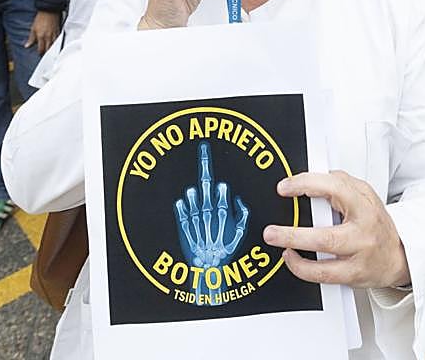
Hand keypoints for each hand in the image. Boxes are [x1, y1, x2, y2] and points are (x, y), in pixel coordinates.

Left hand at [24, 10, 61, 53]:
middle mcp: (48, 37)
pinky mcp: (58, 33)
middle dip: (46, 52)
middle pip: (48, 49)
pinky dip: (55, 44)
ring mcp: (54, 35)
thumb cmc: (40, 19)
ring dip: (51, 49)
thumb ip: (31, 39)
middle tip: (44, 53)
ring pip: (53, 46)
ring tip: (49, 51)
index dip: (40, 53)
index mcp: (41, 37)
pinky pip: (57, 41)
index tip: (39, 53)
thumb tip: (27, 46)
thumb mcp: (33, 28)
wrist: (49, 11)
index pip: (41, 49)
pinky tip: (54, 45)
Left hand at [177, 141, 248, 304]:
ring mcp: (195, 224)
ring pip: (193, 201)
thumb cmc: (225, 254)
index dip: (220, 185)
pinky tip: (182, 200)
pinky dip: (181, 208)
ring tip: (193, 187)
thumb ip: (242, 215)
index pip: (222, 194)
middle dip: (205, 168)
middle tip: (203, 150)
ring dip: (193, 193)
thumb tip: (238, 200)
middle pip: (207, 189)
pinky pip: (181, 216)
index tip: (220, 178)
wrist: (208, 273)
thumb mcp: (241, 235)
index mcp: (224, 217)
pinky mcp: (184, 231)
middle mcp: (209, 218)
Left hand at [263, 170, 408, 288]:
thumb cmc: (376, 224)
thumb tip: (313, 178)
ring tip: (276, 241)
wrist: (397, 256)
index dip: (307, 185)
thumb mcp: (365, 195)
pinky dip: (302, 268)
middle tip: (271, 231)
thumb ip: (342, 184)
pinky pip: (323, 275)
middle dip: (294, 235)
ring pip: (323, 262)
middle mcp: (363, 232)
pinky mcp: (353, 275)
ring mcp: (358, 256)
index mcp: (365, 206)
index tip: (285, 187)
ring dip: (295, 253)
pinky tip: (291, 258)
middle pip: (326, 236)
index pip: (335, 189)